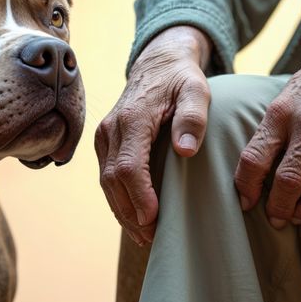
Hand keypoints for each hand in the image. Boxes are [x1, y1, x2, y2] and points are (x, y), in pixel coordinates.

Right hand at [96, 26, 211, 245]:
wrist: (157, 63)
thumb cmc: (181, 79)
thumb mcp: (196, 90)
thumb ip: (193, 118)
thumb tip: (186, 151)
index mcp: (133, 118)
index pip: (129, 167)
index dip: (139, 197)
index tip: (154, 219)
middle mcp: (111, 128)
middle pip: (112, 180)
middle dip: (130, 213)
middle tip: (152, 238)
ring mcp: (104, 136)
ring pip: (105, 182)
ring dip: (122, 211)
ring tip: (144, 236)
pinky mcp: (105, 142)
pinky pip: (106, 176)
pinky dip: (118, 200)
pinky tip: (134, 217)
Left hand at [234, 8, 300, 226]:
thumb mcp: (286, 97)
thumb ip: (270, 131)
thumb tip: (250, 173)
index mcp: (281, 113)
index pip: (254, 160)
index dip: (245, 188)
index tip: (245, 202)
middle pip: (287, 182)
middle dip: (277, 209)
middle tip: (275, 219)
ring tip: (297, 216)